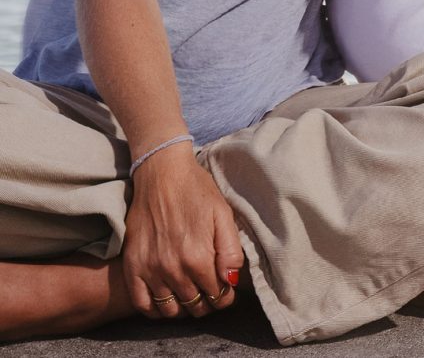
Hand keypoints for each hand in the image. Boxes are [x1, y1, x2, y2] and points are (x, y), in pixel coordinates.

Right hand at [123, 143, 243, 320]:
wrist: (161, 173)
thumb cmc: (196, 190)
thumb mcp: (223, 213)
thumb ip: (230, 250)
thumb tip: (231, 281)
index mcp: (198, 257)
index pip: (217, 295)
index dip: (225, 296)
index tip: (226, 289)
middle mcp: (173, 269)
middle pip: (195, 305)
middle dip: (207, 302)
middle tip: (210, 291)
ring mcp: (150, 269)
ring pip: (170, 309)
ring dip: (184, 306)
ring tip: (191, 294)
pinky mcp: (132, 266)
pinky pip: (142, 304)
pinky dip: (156, 309)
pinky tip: (166, 299)